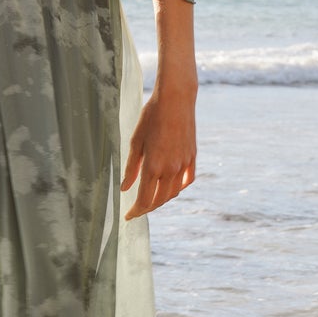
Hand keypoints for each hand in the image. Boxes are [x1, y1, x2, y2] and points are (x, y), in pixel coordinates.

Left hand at [120, 78, 196, 218]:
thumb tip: (124, 188)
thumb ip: (131, 168)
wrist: (176, 100)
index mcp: (153, 166)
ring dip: (162, 200)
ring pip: (173, 193)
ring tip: (152, 199)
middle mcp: (170, 169)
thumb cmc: (151, 117)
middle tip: (137, 210)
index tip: (128, 217)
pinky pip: (186, 181)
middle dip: (147, 208)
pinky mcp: (192, 157)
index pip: (144, 199)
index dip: (136, 211)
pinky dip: (178, 188)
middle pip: (159, 200)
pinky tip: (171, 188)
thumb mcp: (135, 142)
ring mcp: (183, 164)